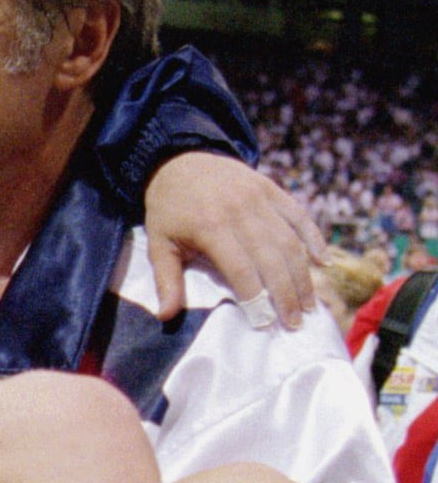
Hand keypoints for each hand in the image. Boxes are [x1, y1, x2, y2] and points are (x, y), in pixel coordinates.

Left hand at [144, 152, 326, 327]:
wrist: (178, 158)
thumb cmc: (169, 208)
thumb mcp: (158, 242)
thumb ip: (166, 280)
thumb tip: (165, 316)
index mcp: (210, 226)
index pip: (241, 269)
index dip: (255, 298)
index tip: (264, 323)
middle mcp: (239, 211)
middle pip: (272, 259)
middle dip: (286, 295)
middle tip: (294, 322)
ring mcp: (259, 198)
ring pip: (289, 241)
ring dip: (302, 275)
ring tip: (308, 304)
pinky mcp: (271, 188)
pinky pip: (299, 215)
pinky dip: (314, 239)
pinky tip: (323, 263)